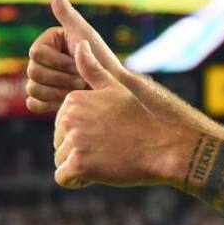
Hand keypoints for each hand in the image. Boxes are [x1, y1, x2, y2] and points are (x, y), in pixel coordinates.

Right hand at [24, 0, 126, 113]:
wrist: (112, 90)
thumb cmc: (102, 60)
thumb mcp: (84, 34)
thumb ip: (66, 12)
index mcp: (48, 42)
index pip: (36, 54)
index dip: (59, 62)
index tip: (79, 62)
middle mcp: (42, 60)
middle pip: (32, 72)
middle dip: (61, 79)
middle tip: (81, 80)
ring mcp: (41, 80)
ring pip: (32, 89)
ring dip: (57, 93)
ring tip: (78, 91)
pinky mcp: (43, 99)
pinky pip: (32, 103)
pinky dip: (48, 104)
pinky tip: (66, 102)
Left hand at [53, 41, 184, 188]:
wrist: (164, 146)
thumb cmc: (142, 119)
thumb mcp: (116, 88)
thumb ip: (92, 69)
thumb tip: (79, 44)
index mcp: (73, 100)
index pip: (62, 125)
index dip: (83, 133)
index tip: (106, 132)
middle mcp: (69, 117)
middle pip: (59, 143)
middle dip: (79, 150)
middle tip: (108, 147)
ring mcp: (73, 140)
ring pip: (60, 161)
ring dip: (79, 166)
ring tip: (106, 158)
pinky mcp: (78, 163)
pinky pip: (63, 178)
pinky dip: (79, 179)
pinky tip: (100, 172)